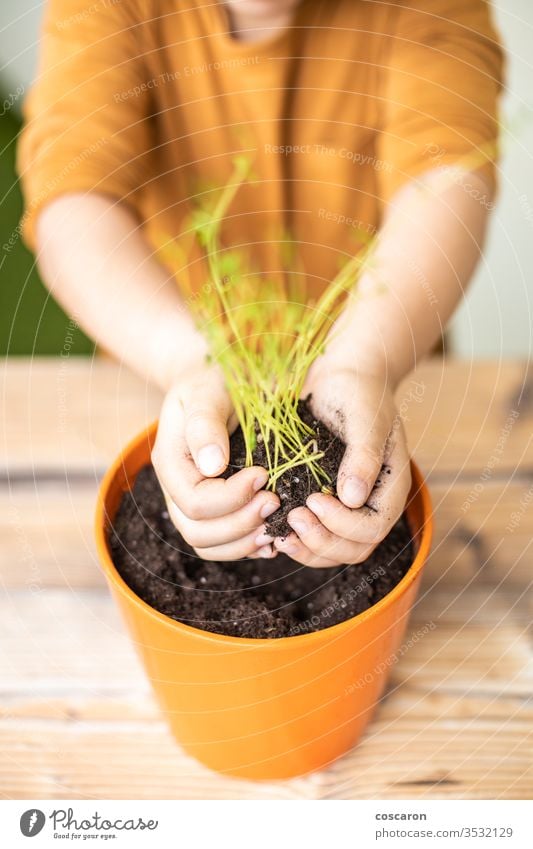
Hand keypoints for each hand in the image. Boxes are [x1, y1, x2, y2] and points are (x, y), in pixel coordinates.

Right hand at [151, 362, 278, 560]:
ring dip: (244, 543)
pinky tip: (272, 535)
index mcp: (170, 461)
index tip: (264, 475)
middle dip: (241, 524)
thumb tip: (212, 466)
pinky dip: (246, 546)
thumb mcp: (209, 391)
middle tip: (276, 502)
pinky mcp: (212, 508)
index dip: (232, 498)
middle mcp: (176, 488)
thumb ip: (206, 425)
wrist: (219, 380)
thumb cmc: (216, 379)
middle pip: (198, 531)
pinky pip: (221, 544)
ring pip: (207, 544)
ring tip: (275, 527)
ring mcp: (191, 502)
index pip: (195, 502)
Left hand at [273, 361, 410, 566]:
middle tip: (291, 518)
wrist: (344, 379)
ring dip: (307, 547)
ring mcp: (351, 509)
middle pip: (354, 549)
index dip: (342, 524)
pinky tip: (274, 529)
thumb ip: (363, 455)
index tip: (312, 500)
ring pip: (334, 551)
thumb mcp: (365, 417)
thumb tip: (352, 498)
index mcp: (391, 487)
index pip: (372, 528)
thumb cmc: (359, 393)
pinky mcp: (328, 505)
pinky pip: (317, 537)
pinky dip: (297, 541)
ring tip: (279, 531)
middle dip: (322, 541)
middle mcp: (373, 504)